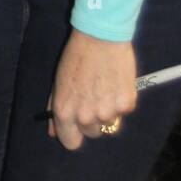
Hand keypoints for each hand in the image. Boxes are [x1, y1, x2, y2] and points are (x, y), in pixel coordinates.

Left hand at [47, 29, 137, 150]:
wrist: (100, 38)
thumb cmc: (75, 57)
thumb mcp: (59, 82)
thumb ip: (56, 107)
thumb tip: (54, 132)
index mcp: (65, 111)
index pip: (71, 143)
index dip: (74, 135)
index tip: (76, 127)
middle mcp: (86, 117)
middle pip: (92, 133)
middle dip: (91, 120)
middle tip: (92, 98)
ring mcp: (108, 113)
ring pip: (109, 123)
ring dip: (107, 110)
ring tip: (104, 87)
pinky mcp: (127, 105)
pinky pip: (123, 111)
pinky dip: (120, 101)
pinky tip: (115, 82)